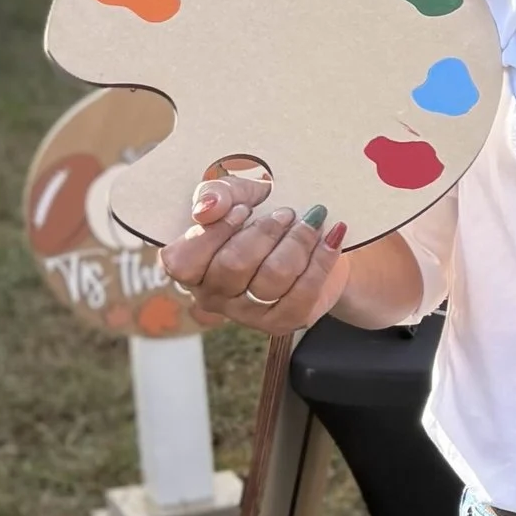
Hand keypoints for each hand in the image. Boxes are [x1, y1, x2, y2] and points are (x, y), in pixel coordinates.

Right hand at [163, 170, 350, 335]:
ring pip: (272, 277)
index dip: (215, 232)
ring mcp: (248, 314)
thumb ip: (215, 195)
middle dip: (264, 232)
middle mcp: (213, 297)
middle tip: (285, 213)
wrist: (305, 234)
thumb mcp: (234, 194)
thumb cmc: (259, 214)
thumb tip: (208, 208)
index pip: (184, 262)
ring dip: (296, 242)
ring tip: (311, 221)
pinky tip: (331, 238)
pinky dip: (321, 259)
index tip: (244, 209)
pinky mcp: (284, 321)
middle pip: (234, 266)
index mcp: (190, 269)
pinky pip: (304, 292)